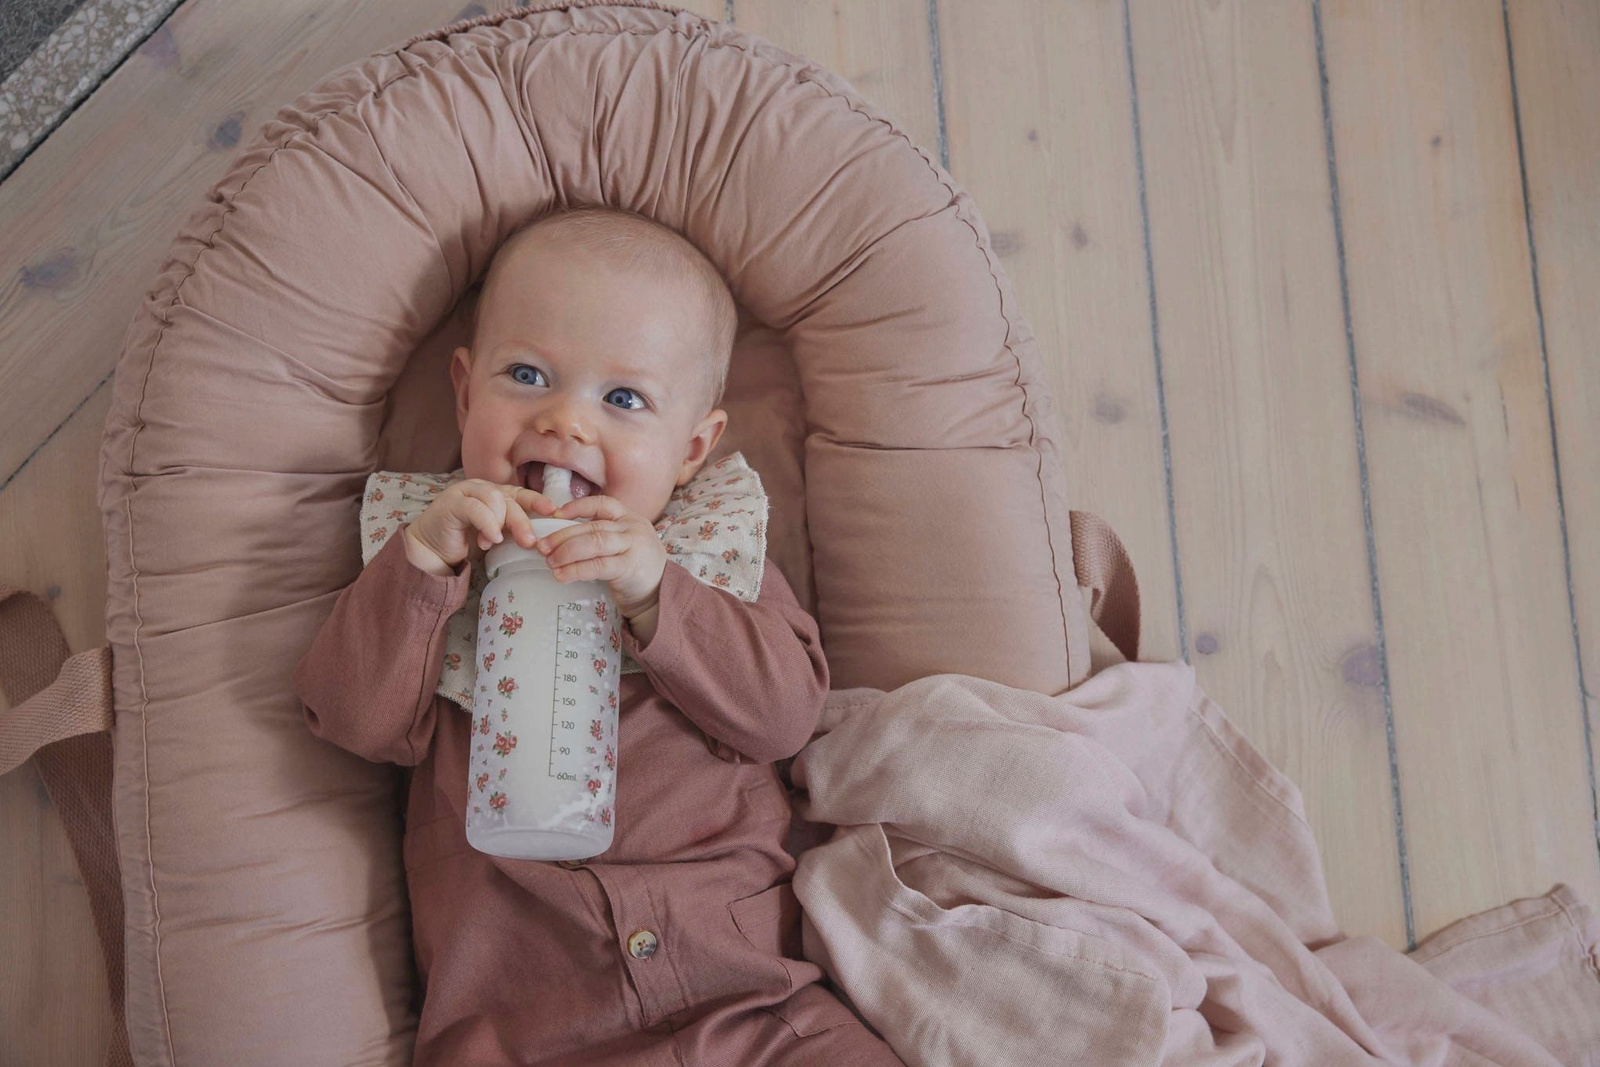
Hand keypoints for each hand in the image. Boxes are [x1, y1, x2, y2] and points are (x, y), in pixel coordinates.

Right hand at [403, 478, 561, 575]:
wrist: (431, 548)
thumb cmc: (465, 541)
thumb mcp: (494, 534)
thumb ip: (510, 528)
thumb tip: (537, 537)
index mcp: (495, 494)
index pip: (521, 494)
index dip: (538, 501)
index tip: (555, 512)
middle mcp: (482, 489)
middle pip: (510, 500)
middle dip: (522, 521)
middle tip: (531, 542)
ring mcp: (466, 492)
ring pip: (495, 501)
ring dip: (500, 524)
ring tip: (497, 542)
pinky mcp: (452, 502)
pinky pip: (476, 509)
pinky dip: (486, 524)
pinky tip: (490, 539)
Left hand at [534, 495, 666, 619]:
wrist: (659, 593)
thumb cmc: (635, 568)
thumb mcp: (623, 543)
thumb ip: (602, 535)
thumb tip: (560, 538)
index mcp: (629, 517)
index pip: (601, 503)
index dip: (577, 507)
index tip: (555, 514)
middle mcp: (633, 527)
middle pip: (592, 527)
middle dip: (563, 536)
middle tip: (541, 546)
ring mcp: (634, 546)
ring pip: (594, 543)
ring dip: (567, 552)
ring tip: (550, 561)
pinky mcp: (630, 567)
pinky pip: (598, 566)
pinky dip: (576, 570)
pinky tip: (562, 576)